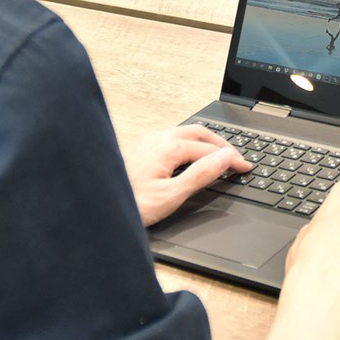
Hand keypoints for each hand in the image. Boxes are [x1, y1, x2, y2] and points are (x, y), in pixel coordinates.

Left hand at [121, 125, 251, 226]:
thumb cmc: (128, 203)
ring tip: (216, 154)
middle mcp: (157, 138)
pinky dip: (188, 144)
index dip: (232, 159)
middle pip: (199, 133)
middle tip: (235, 157)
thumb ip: (201, 175)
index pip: (211, 149)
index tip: (245, 167)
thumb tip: (224, 159)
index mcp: (169, 147)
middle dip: (220, 143)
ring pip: (183, 133)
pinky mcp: (137, 147)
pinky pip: (170, 138)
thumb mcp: (171, 195)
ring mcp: (145, 140)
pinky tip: (187, 155)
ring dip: (204, 141)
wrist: (95, 206)